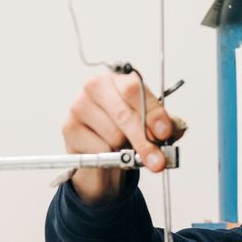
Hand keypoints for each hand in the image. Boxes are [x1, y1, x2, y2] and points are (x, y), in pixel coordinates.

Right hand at [62, 72, 185, 206]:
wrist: (100, 150)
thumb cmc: (127, 130)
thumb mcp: (150, 125)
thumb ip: (164, 125)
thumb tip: (172, 131)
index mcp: (119, 80)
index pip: (135, 90)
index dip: (152, 113)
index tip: (164, 133)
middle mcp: (96, 87)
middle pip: (123, 114)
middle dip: (144, 141)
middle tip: (157, 161)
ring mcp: (79, 106)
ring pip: (113, 135)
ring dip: (125, 149)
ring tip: (126, 148)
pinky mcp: (69, 128)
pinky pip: (99, 149)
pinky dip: (109, 157)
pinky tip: (109, 151)